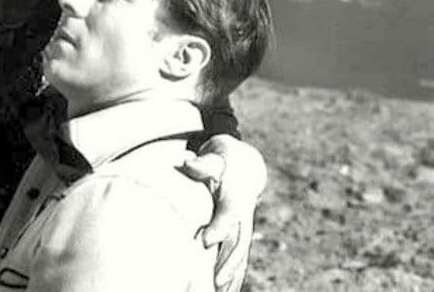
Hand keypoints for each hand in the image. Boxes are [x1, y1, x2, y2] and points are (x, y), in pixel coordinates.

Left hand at [180, 134, 266, 291]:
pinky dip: (235, 276)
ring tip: (219, 291)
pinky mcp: (241, 235)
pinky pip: (239, 259)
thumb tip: (187, 162)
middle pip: (239, 241)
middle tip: (215, 280)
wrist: (246, 166)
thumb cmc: (224, 160)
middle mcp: (244, 215)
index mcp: (237, 195)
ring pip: (240, 254)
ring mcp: (244, 227)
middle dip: (228, 261)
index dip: (220, 226)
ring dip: (232, 274)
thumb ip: (203, 163)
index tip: (207, 240)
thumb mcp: (216, 155)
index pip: (231, 213)